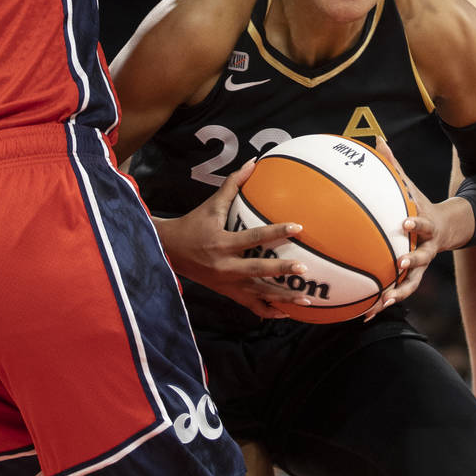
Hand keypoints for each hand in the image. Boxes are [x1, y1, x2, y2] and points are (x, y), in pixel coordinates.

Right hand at [155, 160, 309, 318]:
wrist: (169, 252)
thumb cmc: (193, 225)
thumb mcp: (211, 205)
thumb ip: (233, 185)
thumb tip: (253, 163)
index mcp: (222, 243)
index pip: (253, 237)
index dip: (276, 232)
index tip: (298, 227)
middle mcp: (225, 267)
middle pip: (258, 271)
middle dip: (281, 271)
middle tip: (304, 269)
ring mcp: (227, 284)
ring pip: (258, 295)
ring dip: (282, 299)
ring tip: (306, 301)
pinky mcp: (228, 294)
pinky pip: (251, 306)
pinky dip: (269, 310)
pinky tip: (287, 313)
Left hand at [361, 140, 473, 319]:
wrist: (447, 229)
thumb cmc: (420, 204)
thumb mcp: (411, 186)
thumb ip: (394, 166)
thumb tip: (378, 139)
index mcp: (425, 226)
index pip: (422, 224)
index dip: (415, 224)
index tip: (405, 223)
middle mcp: (425, 249)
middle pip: (421, 258)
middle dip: (411, 263)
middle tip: (399, 265)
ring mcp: (420, 266)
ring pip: (411, 284)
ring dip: (398, 293)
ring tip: (383, 302)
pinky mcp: (411, 278)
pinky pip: (397, 293)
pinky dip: (382, 303)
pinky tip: (364, 315)